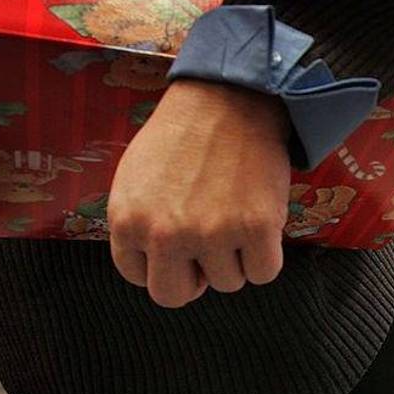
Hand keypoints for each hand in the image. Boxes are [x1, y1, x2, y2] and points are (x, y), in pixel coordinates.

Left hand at [108, 79, 291, 307]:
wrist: (230, 97)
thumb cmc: (184, 134)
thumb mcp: (135, 179)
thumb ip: (139, 224)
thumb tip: (156, 265)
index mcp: (127, 221)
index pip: (138, 277)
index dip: (163, 261)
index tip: (180, 242)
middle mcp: (165, 234)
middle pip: (174, 295)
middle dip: (193, 275)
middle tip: (209, 245)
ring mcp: (212, 234)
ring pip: (227, 283)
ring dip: (235, 258)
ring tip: (236, 215)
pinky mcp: (257, 229)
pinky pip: (264, 273)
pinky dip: (266, 255)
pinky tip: (260, 222)